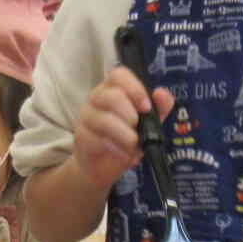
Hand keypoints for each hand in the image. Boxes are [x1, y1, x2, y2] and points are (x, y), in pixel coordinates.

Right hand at [72, 68, 173, 193]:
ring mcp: (86, 117)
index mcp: (113, 89)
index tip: (146, 106)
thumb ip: (159, 108)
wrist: (103, 166)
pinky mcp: (81, 137)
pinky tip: (124, 154)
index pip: (118, 75)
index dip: (134, 88)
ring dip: (125, 134)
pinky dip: (116, 148)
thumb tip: (161, 94)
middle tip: (137, 127)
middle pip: (111, 96)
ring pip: (104, 120)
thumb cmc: (124, 138)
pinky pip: (97, 139)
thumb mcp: (148, 123)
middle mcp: (96, 98)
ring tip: (134, 144)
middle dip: (129, 113)